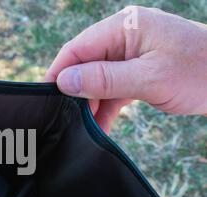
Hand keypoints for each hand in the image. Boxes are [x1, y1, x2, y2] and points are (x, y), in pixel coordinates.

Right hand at [44, 6, 206, 133]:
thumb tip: (64, 81)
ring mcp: (131, 54)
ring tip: (82, 130)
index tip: (44, 98)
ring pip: (97, 80)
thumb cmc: (201, 72)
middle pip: (85, 64)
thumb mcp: (149, 77)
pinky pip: (113, 89)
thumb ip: (104, 78)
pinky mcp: (138, 71)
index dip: (58, 73)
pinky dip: (106, 108)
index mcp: (124, 27)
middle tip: (64, 121)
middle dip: (75, 93)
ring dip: (90, 105)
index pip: (77, 48)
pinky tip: (99, 128)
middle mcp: (124, 37)